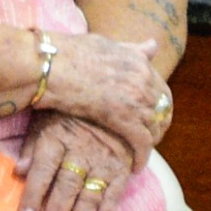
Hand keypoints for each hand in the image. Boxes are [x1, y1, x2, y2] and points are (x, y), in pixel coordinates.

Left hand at [16, 111, 137, 210]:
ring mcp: (104, 163)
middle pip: (66, 189)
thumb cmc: (69, 113)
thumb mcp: (45, 119)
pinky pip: (114, 198)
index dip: (34, 195)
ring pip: (89, 198)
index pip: (43, 171)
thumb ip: (31, 146)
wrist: (116, 100)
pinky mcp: (121, 171)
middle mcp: (81, 153)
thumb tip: (17, 171)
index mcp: (57, 139)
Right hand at [34, 30, 168, 156]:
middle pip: (163, 109)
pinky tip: (136, 166)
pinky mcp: (123, 118)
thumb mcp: (105, 44)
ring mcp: (135, 99)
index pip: (160, 88)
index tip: (150, 117)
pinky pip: (142, 142)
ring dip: (150, 142)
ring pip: (155, 127)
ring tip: (141, 152)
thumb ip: (131, 49)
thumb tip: (152, 46)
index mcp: (138, 61)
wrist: (48, 65)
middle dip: (158, 125)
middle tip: (149, 137)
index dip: (158, 106)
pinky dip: (142, 156)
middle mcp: (142, 79)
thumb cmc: (65, 53)